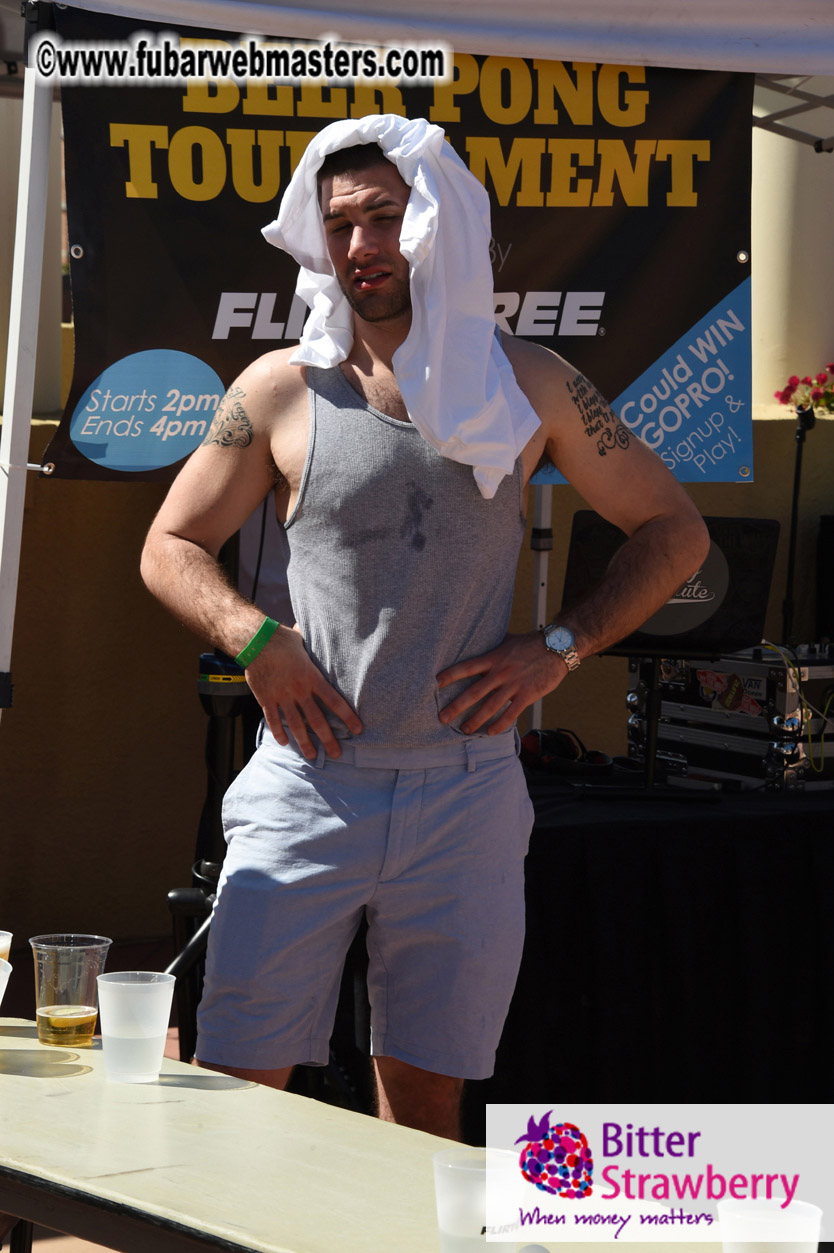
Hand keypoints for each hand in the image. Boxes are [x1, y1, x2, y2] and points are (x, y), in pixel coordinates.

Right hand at [244, 624, 361, 758]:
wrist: (255, 641)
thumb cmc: (280, 639)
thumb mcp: (303, 641)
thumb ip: (313, 646)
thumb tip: (321, 633)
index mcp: (312, 677)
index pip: (334, 701)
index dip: (347, 717)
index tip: (358, 729)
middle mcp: (299, 690)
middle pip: (317, 720)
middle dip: (328, 739)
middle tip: (336, 754)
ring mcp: (282, 696)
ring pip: (296, 725)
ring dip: (305, 742)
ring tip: (312, 755)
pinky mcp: (266, 698)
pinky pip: (273, 720)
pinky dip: (278, 732)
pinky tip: (284, 742)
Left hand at [436, 632, 566, 734]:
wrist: (558, 647)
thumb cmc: (531, 643)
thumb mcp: (508, 640)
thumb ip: (492, 644)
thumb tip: (478, 639)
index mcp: (494, 658)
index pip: (467, 667)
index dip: (450, 675)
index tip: (435, 683)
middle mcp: (501, 672)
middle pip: (474, 692)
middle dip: (456, 706)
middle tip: (442, 717)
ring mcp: (514, 685)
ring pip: (491, 706)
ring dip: (476, 720)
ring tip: (464, 730)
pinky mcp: (528, 695)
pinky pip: (512, 713)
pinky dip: (500, 724)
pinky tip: (490, 732)